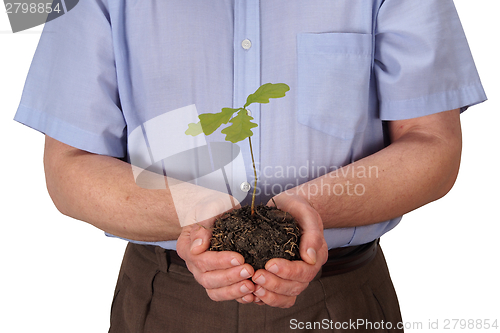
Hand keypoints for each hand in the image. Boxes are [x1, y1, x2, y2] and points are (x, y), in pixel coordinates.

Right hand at [176, 216, 257, 303]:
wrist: (218, 213)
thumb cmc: (213, 208)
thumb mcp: (209, 208)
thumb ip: (203, 223)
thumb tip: (197, 247)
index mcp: (187, 247)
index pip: (200, 260)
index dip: (219, 261)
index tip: (239, 258)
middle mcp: (194, 265)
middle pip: (207, 279)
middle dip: (230, 277)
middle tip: (249, 271)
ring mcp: (205, 275)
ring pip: (214, 291)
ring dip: (234, 291)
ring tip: (251, 286)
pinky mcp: (219, 282)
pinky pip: (225, 295)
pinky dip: (238, 297)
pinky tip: (252, 294)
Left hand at [251, 192, 327, 307]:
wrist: (288, 207)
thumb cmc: (298, 208)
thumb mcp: (307, 213)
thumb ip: (312, 234)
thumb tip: (310, 257)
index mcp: (315, 257)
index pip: (305, 272)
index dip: (288, 272)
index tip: (270, 264)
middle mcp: (306, 270)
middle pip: (295, 288)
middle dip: (275, 285)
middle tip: (256, 275)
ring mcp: (293, 276)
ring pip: (286, 297)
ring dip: (269, 295)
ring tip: (253, 287)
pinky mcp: (280, 278)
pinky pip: (275, 296)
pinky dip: (264, 298)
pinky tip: (251, 292)